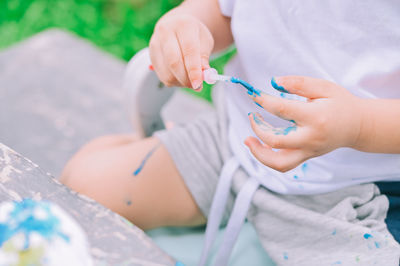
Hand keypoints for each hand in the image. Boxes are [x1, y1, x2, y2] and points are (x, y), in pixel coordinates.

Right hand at [149, 11, 213, 90]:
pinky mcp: (151, 56)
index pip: (189, 50)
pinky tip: (181, 76)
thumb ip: (204, 58)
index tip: (199, 84)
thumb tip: (204, 75)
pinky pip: (162, 76)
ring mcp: (155, 44)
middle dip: (186, 79)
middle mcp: (165, 32)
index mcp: (183, 25)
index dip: (194, 70)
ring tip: (190, 79)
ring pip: (167, 73)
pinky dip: (174, 81)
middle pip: (174, 62)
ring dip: (181, 82)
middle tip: (197, 86)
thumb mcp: (205, 42)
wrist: (177, 26)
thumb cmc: (194, 35)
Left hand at [245, 76, 365, 171]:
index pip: (281, 110)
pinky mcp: (306, 157)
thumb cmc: (340, 103)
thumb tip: (274, 81)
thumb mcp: (323, 87)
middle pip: (275, 141)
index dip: (263, 101)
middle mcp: (310, 138)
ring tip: (248, 140)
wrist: (358, 126)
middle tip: (251, 115)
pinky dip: (267, 159)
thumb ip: (298, 83)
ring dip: (258, 153)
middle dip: (258, 128)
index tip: (253, 94)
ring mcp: (308, 151)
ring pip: (278, 162)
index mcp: (315, 117)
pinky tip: (260, 146)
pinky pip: (283, 165)